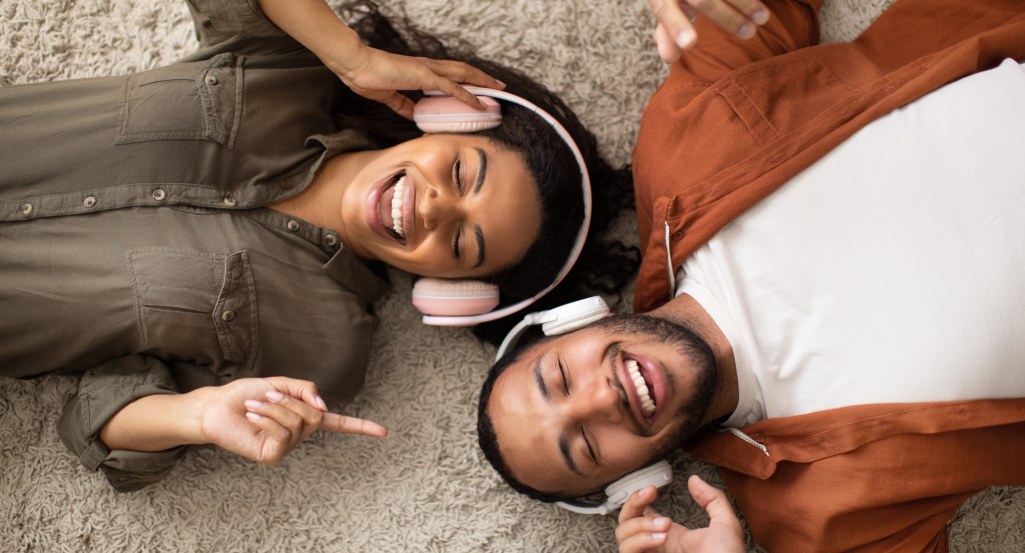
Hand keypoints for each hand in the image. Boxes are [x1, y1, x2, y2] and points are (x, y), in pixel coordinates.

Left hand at [195, 377, 386, 463]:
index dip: (361, 428)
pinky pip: (283, 433)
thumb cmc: (246, 395)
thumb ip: (306, 390)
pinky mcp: (272, 455)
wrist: (217, 407)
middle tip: (268, 396)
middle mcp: (299, 435)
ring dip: (275, 408)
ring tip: (255, 406)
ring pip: (299, 422)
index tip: (385, 433)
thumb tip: (324, 409)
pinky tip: (252, 416)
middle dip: (291, 400)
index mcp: (304, 417)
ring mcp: (286, 447)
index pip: (338, 424)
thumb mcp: (280, 383)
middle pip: (315, 415)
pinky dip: (268, 419)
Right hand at [256, 0, 503, 119]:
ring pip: (463, 74)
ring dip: (482, 82)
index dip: (466, 80)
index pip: (450, 75)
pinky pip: (452, 87)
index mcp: (420, 71)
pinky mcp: (424, 75)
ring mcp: (428, 70)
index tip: (479, 87)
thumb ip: (401, 104)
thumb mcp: (388, 96)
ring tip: (498, 89)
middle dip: (482, 78)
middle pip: (463, 71)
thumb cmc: (367, 76)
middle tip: (498, 86)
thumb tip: (411, 113)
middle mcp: (428, 67)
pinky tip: (479, 102)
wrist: (355, 64)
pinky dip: (468, 95)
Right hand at [615, 476, 744, 552]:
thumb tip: (694, 480)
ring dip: (640, 524)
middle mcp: (656, 548)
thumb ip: (712, 499)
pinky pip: (626, 551)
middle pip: (625, 521)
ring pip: (622, 536)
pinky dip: (639, 541)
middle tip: (651, 495)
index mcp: (671, 537)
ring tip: (665, 525)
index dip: (639, 499)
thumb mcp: (725, 526)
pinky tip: (660, 538)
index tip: (652, 489)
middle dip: (634, 504)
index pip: (641, 514)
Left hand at [648, 0, 770, 61]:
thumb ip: (669, 31)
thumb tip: (670, 58)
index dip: (675, 26)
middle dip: (727, 18)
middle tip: (749, 34)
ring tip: (763, 18)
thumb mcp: (669, 3)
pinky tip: (769, 1)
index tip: (690, 44)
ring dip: (747, 2)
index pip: (664, 9)